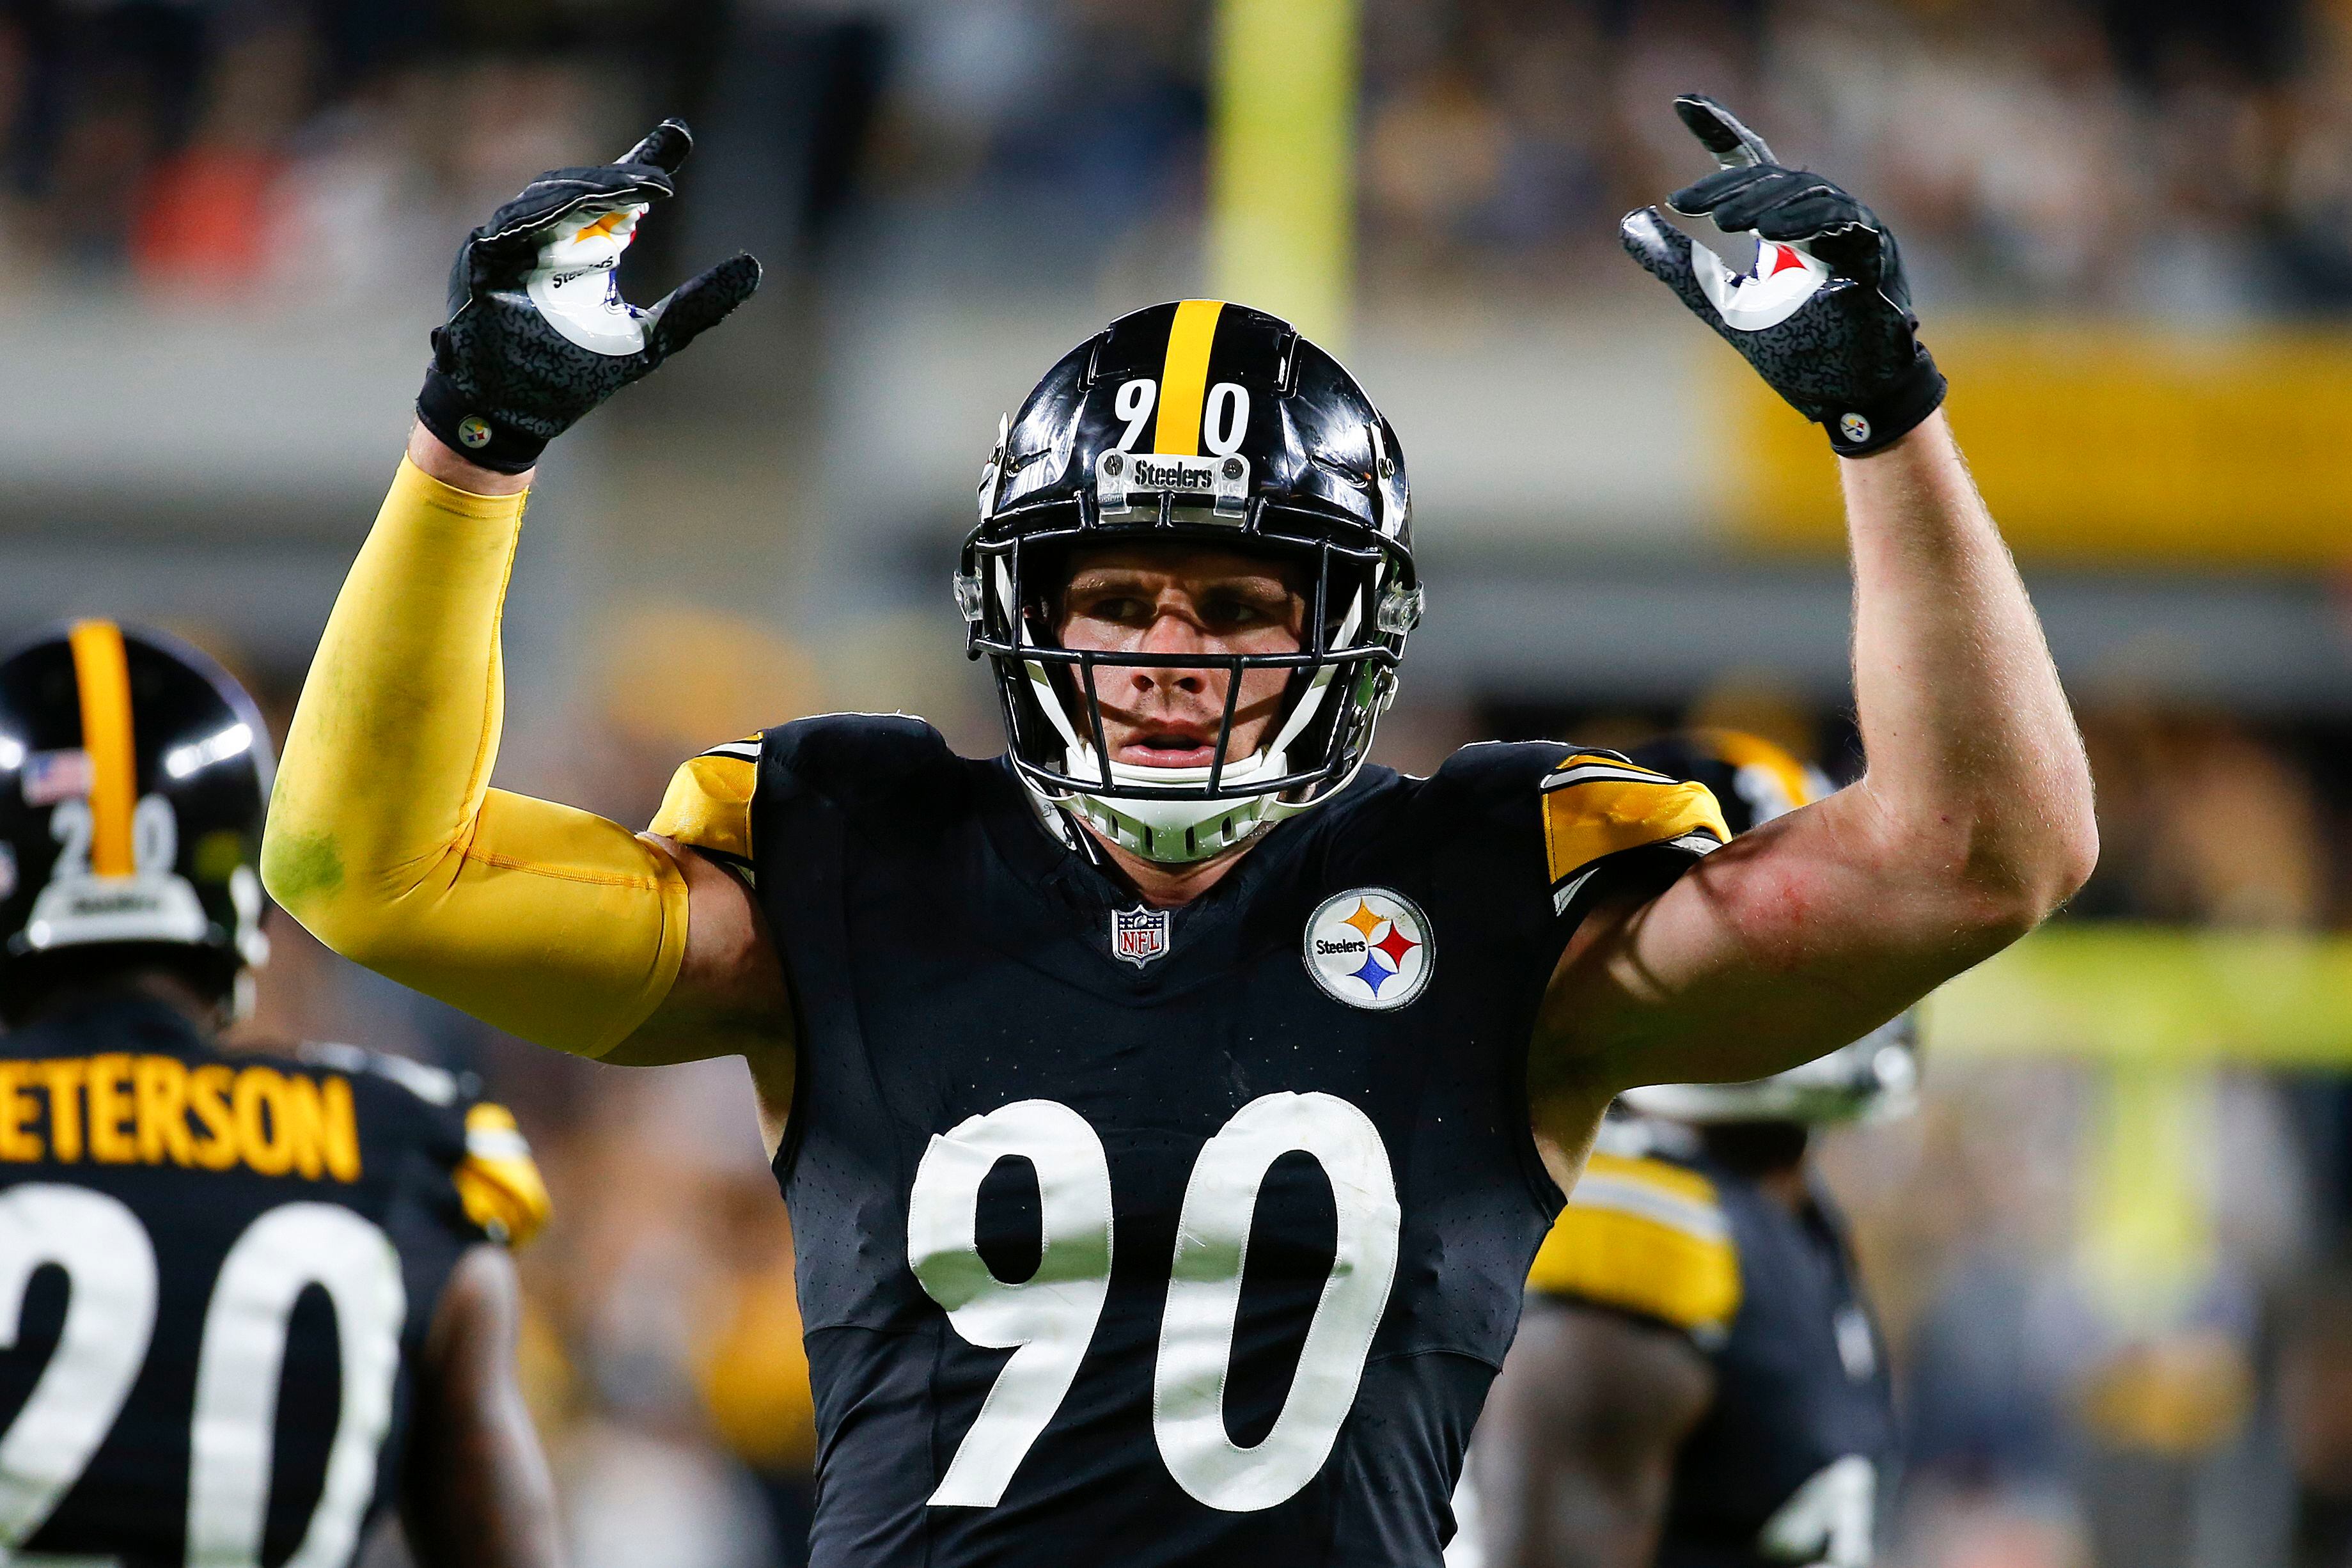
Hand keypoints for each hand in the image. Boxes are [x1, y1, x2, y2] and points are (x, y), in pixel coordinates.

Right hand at [415, 120, 762, 474]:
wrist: (517, 415)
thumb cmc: (573, 377)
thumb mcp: (652, 337)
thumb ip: (698, 304)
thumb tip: (753, 266)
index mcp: (587, 247)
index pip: (616, 194)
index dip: (644, 162)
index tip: (680, 135)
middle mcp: (550, 238)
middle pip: (584, 187)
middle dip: (624, 176)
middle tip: (664, 177)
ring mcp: (513, 246)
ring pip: (549, 198)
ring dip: (593, 190)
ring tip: (638, 189)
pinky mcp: (483, 261)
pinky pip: (513, 227)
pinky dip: (547, 215)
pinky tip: (583, 208)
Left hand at [1620, 95, 1943, 456]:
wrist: (1841, 394)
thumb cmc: (1792, 343)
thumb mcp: (1716, 298)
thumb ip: (1675, 262)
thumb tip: (1627, 222)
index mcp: (1781, 219)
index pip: (1750, 163)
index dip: (1719, 130)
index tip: (1682, 103)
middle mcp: (1820, 217)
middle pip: (1776, 179)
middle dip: (1730, 187)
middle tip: (1686, 205)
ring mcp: (1852, 234)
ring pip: (1814, 196)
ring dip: (1766, 206)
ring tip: (1723, 223)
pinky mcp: (1876, 262)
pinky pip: (1851, 231)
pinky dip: (1814, 228)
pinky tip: (1776, 237)